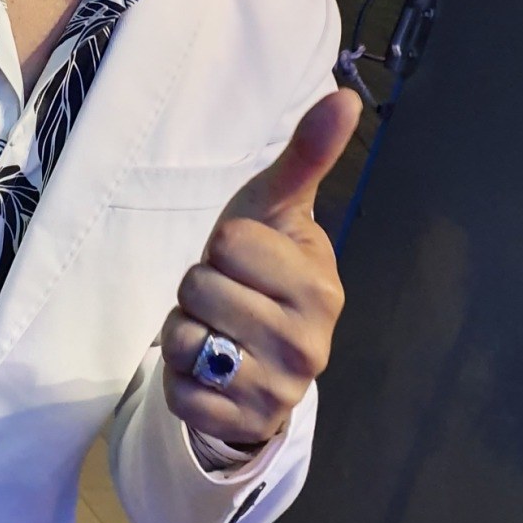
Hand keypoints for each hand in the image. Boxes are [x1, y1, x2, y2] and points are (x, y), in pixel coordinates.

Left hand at [160, 89, 361, 448]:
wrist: (258, 355)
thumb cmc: (264, 268)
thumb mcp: (278, 210)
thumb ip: (307, 155)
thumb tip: (344, 95)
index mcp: (321, 288)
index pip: (229, 242)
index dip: (223, 246)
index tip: (246, 261)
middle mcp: (310, 345)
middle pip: (200, 287)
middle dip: (200, 288)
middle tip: (227, 298)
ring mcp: (279, 392)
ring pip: (183, 338)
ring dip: (183, 331)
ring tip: (216, 331)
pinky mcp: (241, 427)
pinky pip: (178, 391)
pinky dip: (179, 377)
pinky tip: (208, 370)